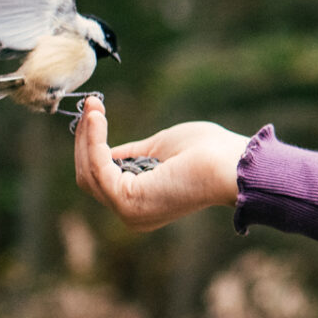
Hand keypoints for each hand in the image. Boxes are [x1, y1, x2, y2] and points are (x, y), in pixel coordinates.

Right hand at [73, 96, 247, 231]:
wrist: (231, 163)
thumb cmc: (208, 153)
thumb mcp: (161, 148)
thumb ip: (133, 153)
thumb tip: (107, 148)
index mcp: (143, 203)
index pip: (102, 178)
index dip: (93, 145)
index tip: (94, 112)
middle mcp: (133, 213)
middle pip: (89, 178)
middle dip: (85, 140)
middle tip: (91, 104)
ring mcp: (129, 211)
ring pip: (89, 173)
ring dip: (87, 136)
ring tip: (94, 106)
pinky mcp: (127, 200)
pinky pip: (98, 168)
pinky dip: (93, 142)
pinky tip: (98, 119)